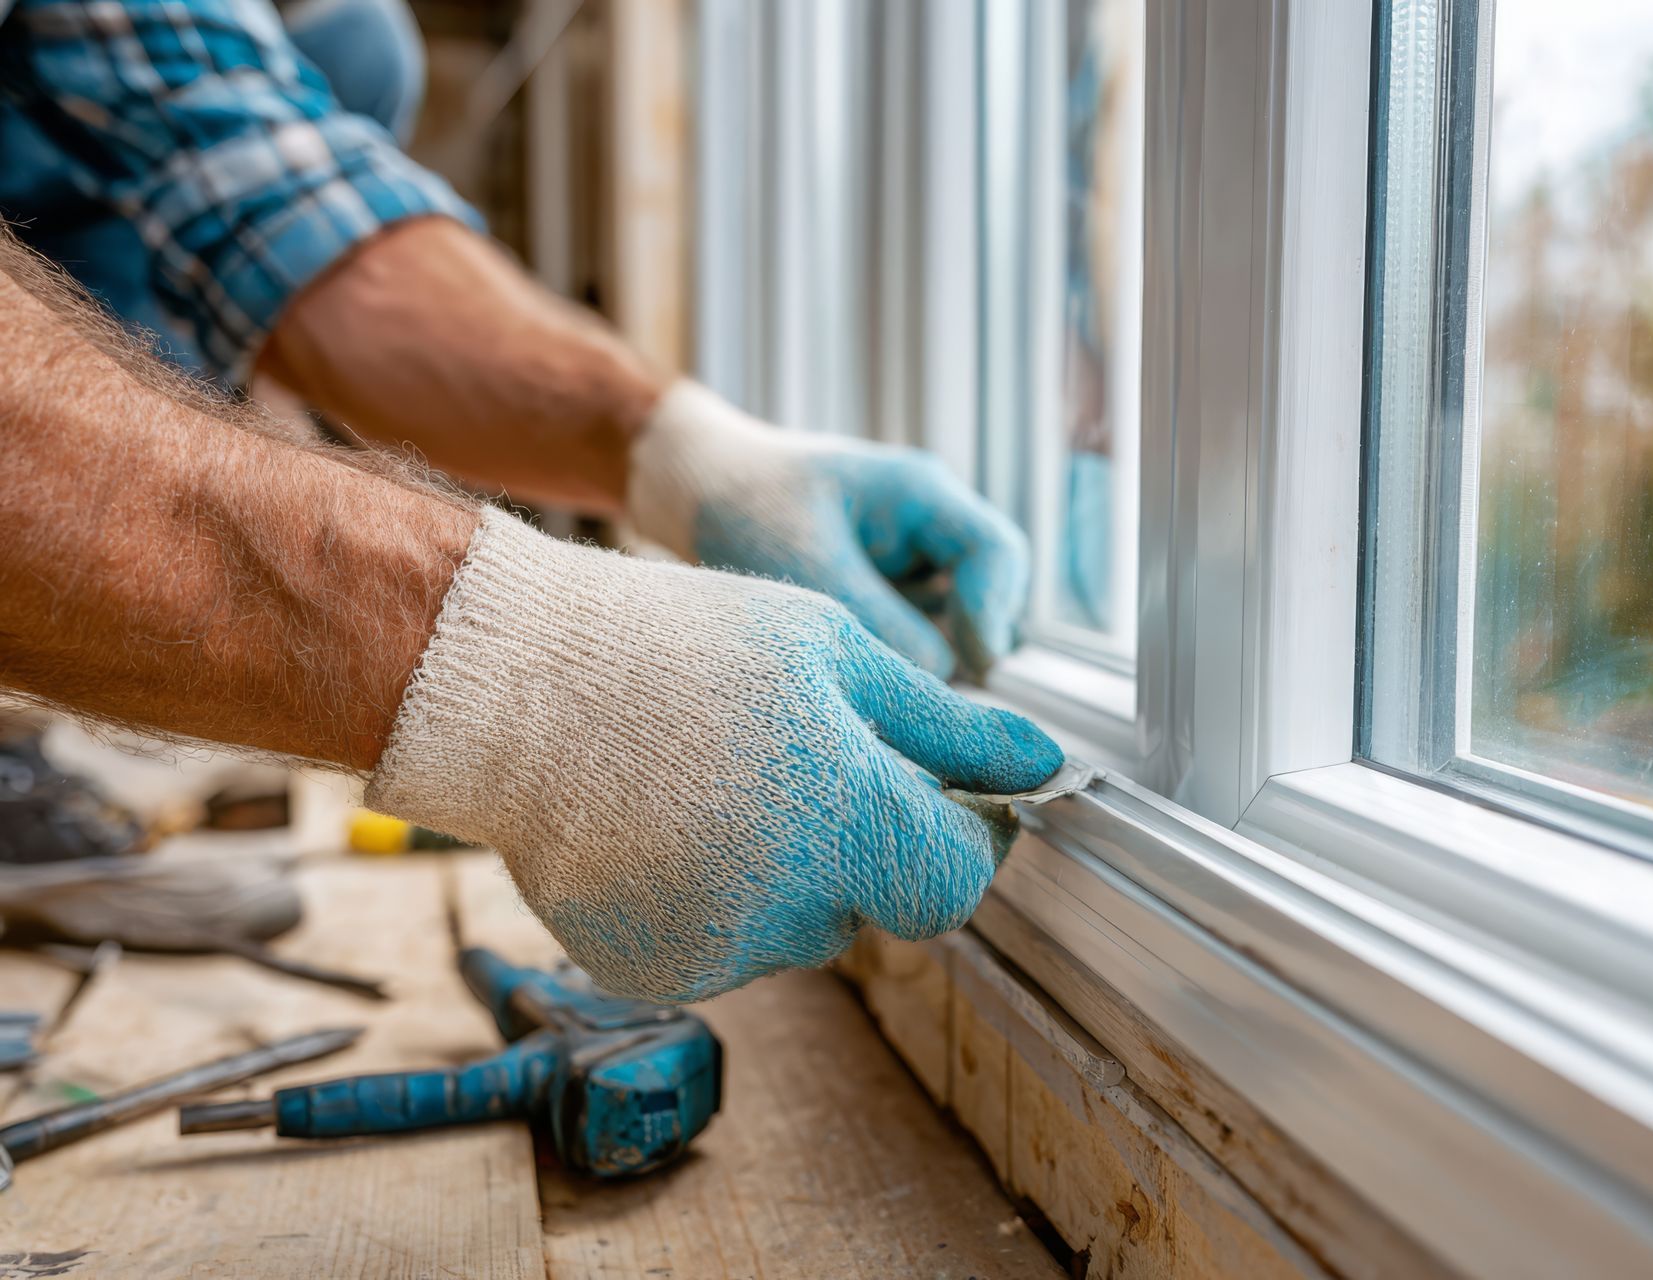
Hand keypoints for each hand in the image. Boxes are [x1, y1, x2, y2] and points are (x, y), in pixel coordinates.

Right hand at [366, 510, 1062, 1002]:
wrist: (511, 688)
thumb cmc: (679, 645)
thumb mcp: (832, 651)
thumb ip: (947, 726)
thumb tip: (1042, 767)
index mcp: (852, 821)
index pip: (959, 877)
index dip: (966, 834)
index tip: (945, 790)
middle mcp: (792, 907)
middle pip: (878, 901)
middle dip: (867, 841)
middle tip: (803, 758)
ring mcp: (718, 949)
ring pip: (802, 922)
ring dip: (792, 867)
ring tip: (718, 778)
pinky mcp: (657, 972)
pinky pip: (727, 941)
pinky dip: (719, 893)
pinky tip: (669, 822)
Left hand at [625, 381, 1028, 677]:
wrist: (690, 489)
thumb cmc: (741, 507)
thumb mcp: (809, 570)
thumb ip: (882, 624)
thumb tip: (946, 677)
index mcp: (920, 493)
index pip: (997, 553)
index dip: (992, 614)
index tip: (971, 666)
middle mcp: (930, 522)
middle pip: (991, 592)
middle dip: (967, 640)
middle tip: (926, 689)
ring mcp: (912, 556)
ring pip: (957, 621)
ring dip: (928, 651)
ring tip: (870, 668)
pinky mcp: (889, 588)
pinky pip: (920, 633)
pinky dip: (900, 654)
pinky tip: (855, 662)